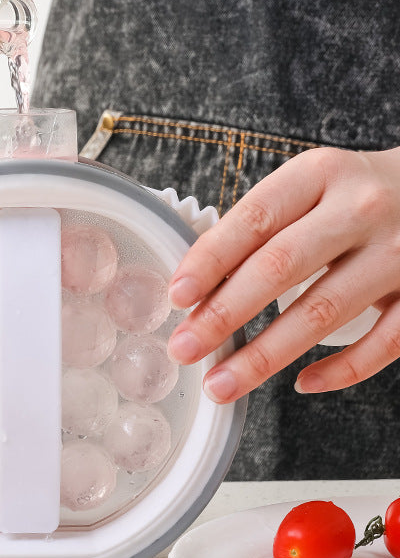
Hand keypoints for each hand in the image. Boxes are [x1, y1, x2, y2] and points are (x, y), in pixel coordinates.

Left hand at [166, 146, 399, 402]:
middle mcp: (360, 209)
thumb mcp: (312, 186)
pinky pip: (385, 343)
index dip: (210, 260)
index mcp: (320, 175)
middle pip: (280, 267)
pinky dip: (341, 370)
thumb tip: (197, 287)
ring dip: (264, 355)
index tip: (177, 296)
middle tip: (184, 348)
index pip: (254, 219)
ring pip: (322, 313)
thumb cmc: (358, 194)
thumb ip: (263, 227)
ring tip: (222, 383)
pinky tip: (301, 383)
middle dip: (223, 314)